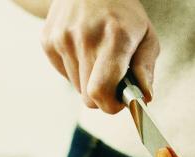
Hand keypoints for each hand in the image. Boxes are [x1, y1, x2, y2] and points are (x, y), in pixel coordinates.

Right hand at [40, 0, 159, 113]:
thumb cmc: (123, 13)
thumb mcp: (146, 35)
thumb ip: (146, 68)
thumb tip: (143, 97)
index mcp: (114, 38)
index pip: (100, 91)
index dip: (110, 105)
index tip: (118, 102)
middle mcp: (85, 38)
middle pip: (88, 96)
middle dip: (102, 95)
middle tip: (113, 80)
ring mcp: (62, 39)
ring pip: (76, 87)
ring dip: (88, 81)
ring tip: (97, 57)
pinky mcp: (48, 40)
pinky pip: (64, 74)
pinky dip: (75, 70)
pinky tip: (83, 50)